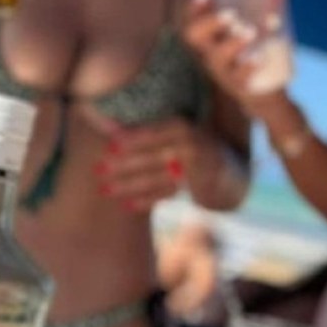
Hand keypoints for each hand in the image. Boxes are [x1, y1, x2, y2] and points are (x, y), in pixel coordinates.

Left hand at [86, 113, 207, 214]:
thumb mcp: (172, 135)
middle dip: (122, 164)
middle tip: (98, 171)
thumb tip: (102, 121)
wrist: (228, 171)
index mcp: (180, 126)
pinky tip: (129, 205)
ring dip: (128, 184)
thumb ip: (144, 132)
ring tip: (106, 190)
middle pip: (150, 155)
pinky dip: (148, 199)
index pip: (149, 133)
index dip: (127, 140)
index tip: (106, 148)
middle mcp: (190, 143)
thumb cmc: (189, 149)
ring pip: (156, 176)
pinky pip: (168, 193)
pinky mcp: (198, 186)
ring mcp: (196, 166)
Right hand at [182, 0, 278, 113]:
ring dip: (234, 41)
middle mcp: (209, 52)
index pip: (191, 17)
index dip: (194, 6)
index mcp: (209, 35)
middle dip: (210, 22)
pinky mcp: (239, 86)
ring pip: (217, 56)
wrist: (266, 90)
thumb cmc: (257, 50)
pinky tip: (260, 56)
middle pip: (194, 36)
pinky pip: (239, 78)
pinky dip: (249, 65)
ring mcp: (222, 70)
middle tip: (231, 13)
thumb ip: (260, 8)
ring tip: (251, 31)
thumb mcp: (255, 27)